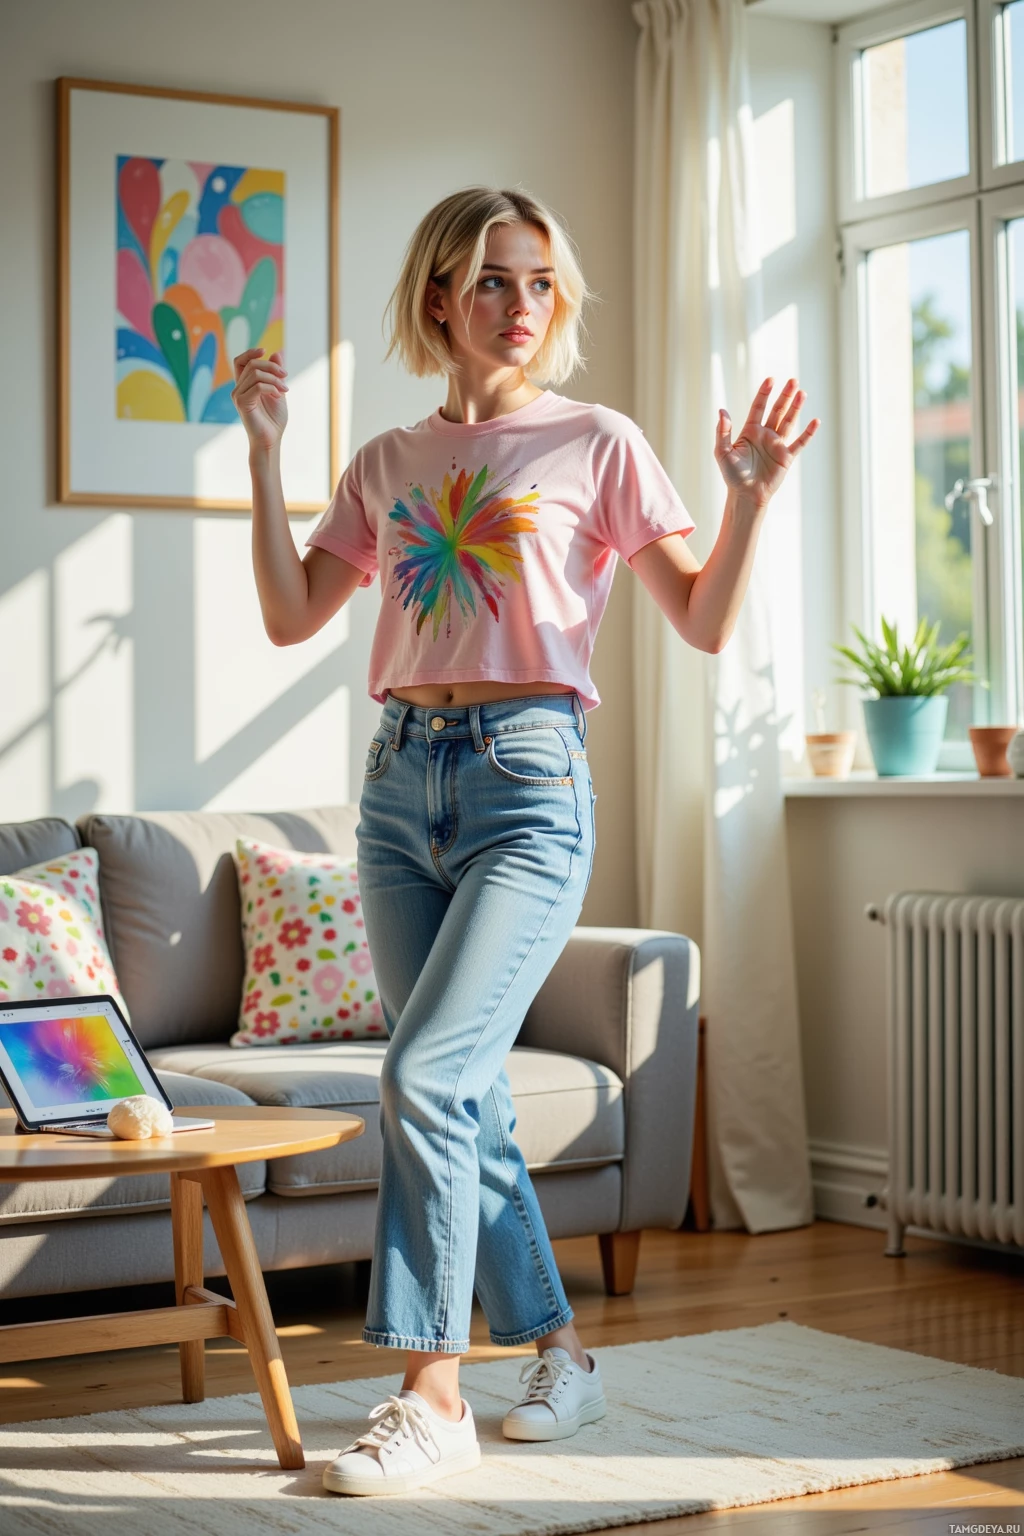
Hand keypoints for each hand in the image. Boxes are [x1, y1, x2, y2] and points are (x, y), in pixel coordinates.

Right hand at [232, 347, 288, 451]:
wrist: (271, 440)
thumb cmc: (273, 419)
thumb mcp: (278, 390)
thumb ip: (276, 373)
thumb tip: (277, 352)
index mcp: (244, 385)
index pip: (240, 361)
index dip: (250, 352)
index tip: (265, 350)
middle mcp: (238, 389)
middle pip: (251, 364)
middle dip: (271, 367)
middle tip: (286, 376)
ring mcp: (238, 395)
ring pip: (255, 374)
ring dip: (274, 379)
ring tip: (285, 389)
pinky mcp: (241, 403)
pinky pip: (258, 386)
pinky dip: (271, 387)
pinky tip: (279, 395)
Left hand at [714, 377, 818, 508]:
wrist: (746, 495)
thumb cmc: (732, 475)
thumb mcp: (722, 452)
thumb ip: (722, 432)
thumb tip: (722, 410)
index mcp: (750, 431)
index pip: (758, 407)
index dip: (764, 393)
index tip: (770, 380)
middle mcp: (765, 435)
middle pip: (777, 410)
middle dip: (785, 396)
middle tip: (793, 381)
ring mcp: (777, 445)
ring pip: (788, 422)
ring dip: (796, 408)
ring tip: (802, 392)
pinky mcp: (787, 457)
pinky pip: (800, 442)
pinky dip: (808, 433)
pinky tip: (815, 421)